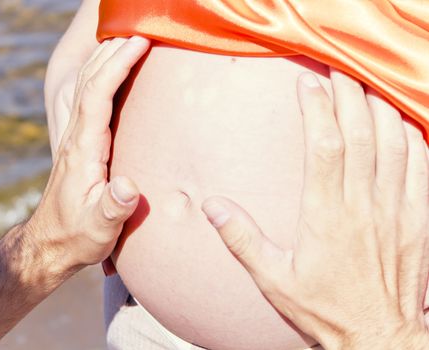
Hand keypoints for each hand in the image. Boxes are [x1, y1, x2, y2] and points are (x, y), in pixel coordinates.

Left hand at [25, 37, 149, 273]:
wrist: (50, 243)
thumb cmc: (77, 235)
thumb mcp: (98, 228)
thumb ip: (113, 207)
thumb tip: (128, 187)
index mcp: (82, 151)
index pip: (96, 96)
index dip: (115, 66)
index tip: (137, 42)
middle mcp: (76, 138)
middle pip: (89, 81)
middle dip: (112, 51)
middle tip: (140, 28)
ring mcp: (75, 139)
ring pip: (86, 86)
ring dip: (105, 59)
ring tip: (129, 39)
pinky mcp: (80, 144)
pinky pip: (91, 100)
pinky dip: (103, 77)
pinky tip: (115, 72)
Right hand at [202, 69, 428, 348]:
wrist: (378, 336)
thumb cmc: (324, 308)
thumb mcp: (273, 279)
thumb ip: (242, 238)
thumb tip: (212, 206)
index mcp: (326, 216)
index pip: (324, 147)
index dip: (317, 109)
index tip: (307, 84)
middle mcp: (363, 206)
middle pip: (359, 135)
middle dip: (347, 95)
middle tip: (335, 70)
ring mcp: (395, 210)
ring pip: (393, 143)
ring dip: (377, 109)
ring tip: (363, 86)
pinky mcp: (417, 219)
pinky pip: (419, 166)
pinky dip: (411, 137)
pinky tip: (398, 121)